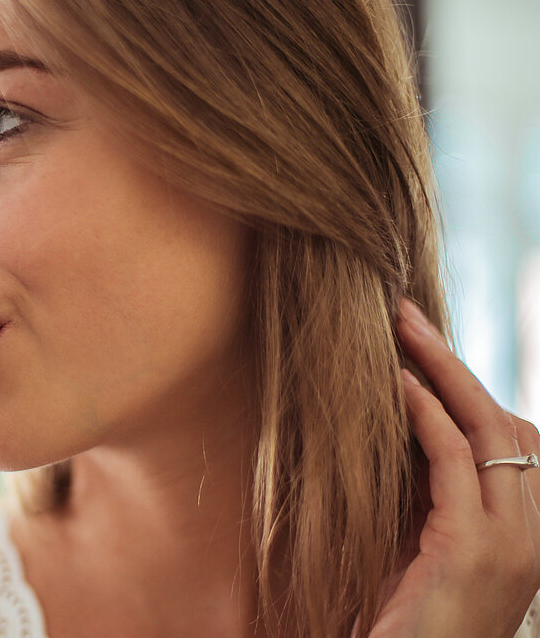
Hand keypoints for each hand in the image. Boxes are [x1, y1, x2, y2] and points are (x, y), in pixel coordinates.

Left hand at [368, 298, 539, 636]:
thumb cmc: (402, 620)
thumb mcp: (422, 545)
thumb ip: (428, 495)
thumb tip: (402, 431)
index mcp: (523, 532)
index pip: (515, 441)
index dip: (472, 389)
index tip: (425, 348)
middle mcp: (530, 534)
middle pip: (507, 423)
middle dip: (458, 365)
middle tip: (409, 316)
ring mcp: (510, 543)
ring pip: (489, 431)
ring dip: (444, 370)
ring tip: (401, 329)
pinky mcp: (472, 549)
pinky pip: (455, 462)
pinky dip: (428, 414)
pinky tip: (398, 384)